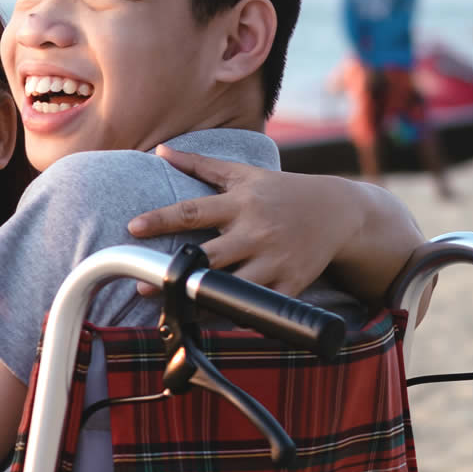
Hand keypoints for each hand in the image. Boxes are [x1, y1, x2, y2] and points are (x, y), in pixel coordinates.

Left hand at [127, 145, 358, 296]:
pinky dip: (235, 316)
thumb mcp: (244, 173)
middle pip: (209, 256)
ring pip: (232, 288)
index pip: (193, 211)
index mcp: (240, 204)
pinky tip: (211, 321)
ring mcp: (274, 261)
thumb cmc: (281, 191)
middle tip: (141, 284)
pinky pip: (258, 307)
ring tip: (172, 309)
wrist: (338, 212)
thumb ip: (200, 165)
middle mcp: (255, 232)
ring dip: (202, 300)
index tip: (133, 227)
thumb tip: (161, 150)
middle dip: (175, 271)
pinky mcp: (290, 285)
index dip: (161, 219)